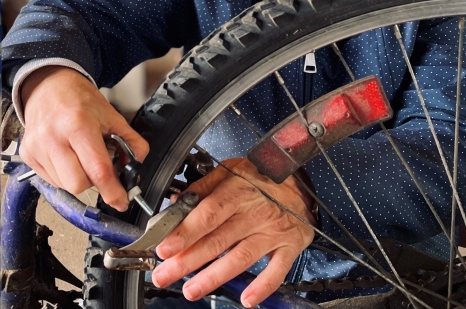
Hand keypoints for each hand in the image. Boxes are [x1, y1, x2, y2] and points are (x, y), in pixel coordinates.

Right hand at [19, 66, 148, 210]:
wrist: (48, 85)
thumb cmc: (78, 99)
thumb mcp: (111, 115)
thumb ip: (131, 141)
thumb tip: (138, 164)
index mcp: (78, 125)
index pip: (97, 170)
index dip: (112, 191)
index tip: (121, 201)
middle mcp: (54, 137)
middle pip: (77, 184)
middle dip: (92, 182)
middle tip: (96, 167)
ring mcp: (37, 147)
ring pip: (63, 185)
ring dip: (77, 177)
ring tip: (78, 155)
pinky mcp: (27, 154)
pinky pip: (50, 180)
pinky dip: (62, 174)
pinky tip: (65, 156)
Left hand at [151, 158, 316, 307]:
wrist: (301, 182)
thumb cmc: (261, 177)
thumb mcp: (230, 170)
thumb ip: (202, 187)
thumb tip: (176, 203)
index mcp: (237, 192)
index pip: (207, 215)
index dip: (185, 233)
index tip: (165, 248)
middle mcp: (254, 213)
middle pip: (217, 240)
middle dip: (188, 261)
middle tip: (164, 276)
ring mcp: (272, 232)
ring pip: (241, 258)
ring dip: (214, 277)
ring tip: (191, 290)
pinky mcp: (289, 246)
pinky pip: (277, 270)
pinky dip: (263, 287)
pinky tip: (247, 299)